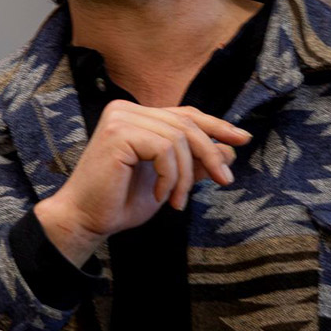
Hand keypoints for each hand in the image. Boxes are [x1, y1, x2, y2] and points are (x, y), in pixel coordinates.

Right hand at [34, 101, 251, 265]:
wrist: (87, 220)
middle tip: (224, 182)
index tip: (243, 140)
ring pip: (179, 138)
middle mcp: (127, 110)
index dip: (217, 126)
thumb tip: (230, 151)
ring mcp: (121, 117)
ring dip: (185, 176)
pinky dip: (169, 177)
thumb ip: (194, 163)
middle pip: (187, 124)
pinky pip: (164, 149)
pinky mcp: (118, 132)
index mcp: (137, 116)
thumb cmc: (121, 203)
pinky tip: (160, 196)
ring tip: (177, 201)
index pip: (186, 114)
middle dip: (211, 154)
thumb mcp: (169, 181)